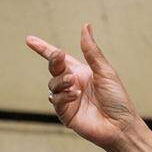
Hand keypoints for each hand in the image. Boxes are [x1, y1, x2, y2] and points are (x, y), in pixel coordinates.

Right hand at [25, 23, 140, 150]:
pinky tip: (75, 95)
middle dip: (53, 61)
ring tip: (73, 84)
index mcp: (81, 73)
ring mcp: (68, 100)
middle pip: (53, 69)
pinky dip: (63, 96)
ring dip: (61, 81)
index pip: (59, 59)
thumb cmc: (117, 99)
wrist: (122, 126)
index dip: (44, 49)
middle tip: (59, 58)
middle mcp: (73, 85)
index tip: (29, 40)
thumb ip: (91, 51)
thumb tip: (85, 26)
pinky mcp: (67, 115)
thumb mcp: (104, 71)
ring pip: (53, 85)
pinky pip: (57, 101)